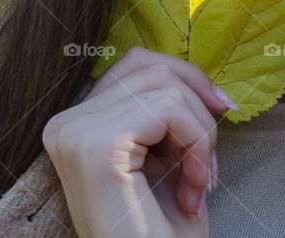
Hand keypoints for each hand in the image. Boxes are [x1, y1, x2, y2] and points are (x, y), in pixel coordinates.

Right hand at [42, 47, 234, 237]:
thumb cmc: (163, 231)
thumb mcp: (168, 154)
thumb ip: (170, 108)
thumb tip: (208, 82)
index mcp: (77, 123)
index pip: (136, 63)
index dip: (186, 80)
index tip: (218, 115)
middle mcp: (65, 123)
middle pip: (151, 67)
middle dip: (197, 109)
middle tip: (207, 165)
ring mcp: (75, 132)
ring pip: (165, 86)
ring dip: (201, 135)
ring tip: (198, 183)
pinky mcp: (96, 146)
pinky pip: (168, 108)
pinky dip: (196, 143)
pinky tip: (192, 189)